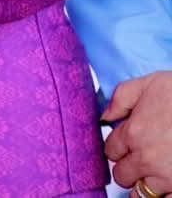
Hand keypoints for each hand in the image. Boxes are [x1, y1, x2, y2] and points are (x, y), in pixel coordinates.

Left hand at [104, 70, 171, 190]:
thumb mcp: (148, 84)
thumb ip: (120, 99)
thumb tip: (105, 116)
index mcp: (134, 133)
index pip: (110, 151)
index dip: (117, 148)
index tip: (126, 146)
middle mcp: (146, 158)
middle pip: (122, 175)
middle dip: (127, 168)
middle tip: (139, 160)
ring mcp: (167, 176)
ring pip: (142, 193)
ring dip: (144, 185)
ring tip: (153, 174)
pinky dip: (165, 194)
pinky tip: (168, 183)